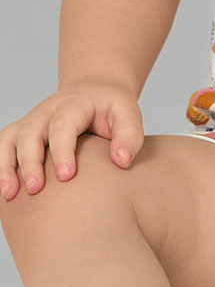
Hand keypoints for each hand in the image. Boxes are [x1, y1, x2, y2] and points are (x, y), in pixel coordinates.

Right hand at [0, 82, 143, 199]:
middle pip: (30, 131)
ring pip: (10, 138)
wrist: (95, 92)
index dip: (62, 150)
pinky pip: (3, 146)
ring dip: (6, 165)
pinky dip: (1, 166)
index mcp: (75, 103)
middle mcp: (48, 110)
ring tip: (10, 194)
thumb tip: (121, 162)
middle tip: (35, 189)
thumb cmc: (113, 109)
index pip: (63, 124)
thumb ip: (130, 135)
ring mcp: (33, 120)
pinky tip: (5, 192)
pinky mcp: (23, 132)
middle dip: (30, 161)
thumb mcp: (129, 114)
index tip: (66, 176)